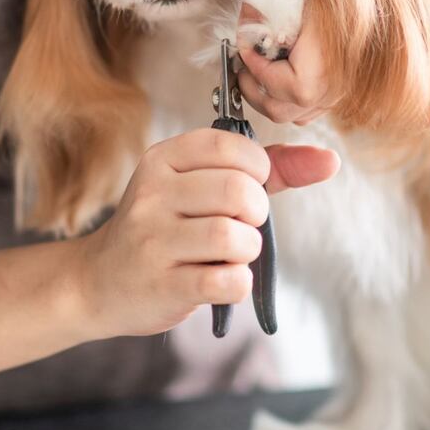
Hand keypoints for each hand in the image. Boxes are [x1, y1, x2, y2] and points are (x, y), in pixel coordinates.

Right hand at [68, 129, 338, 339]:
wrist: (100, 281)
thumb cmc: (165, 228)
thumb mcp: (201, 186)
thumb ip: (269, 170)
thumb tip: (329, 160)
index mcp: (163, 159)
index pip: (230, 145)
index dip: (257, 169)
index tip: (248, 187)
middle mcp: (153, 194)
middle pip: (237, 191)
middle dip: (256, 213)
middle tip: (242, 225)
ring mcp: (153, 240)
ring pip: (233, 237)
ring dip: (248, 250)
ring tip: (230, 254)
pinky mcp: (162, 284)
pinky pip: (225, 281)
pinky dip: (237, 283)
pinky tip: (221, 280)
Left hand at [237, 4, 336, 124]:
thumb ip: (267, 6)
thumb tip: (246, 17)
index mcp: (320, 69)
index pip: (273, 82)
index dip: (252, 65)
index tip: (243, 43)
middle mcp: (333, 88)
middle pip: (278, 109)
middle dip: (252, 88)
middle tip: (241, 65)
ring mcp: (341, 93)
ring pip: (295, 115)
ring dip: (269, 97)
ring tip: (255, 71)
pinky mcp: (345, 91)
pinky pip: (311, 110)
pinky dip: (290, 101)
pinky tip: (281, 76)